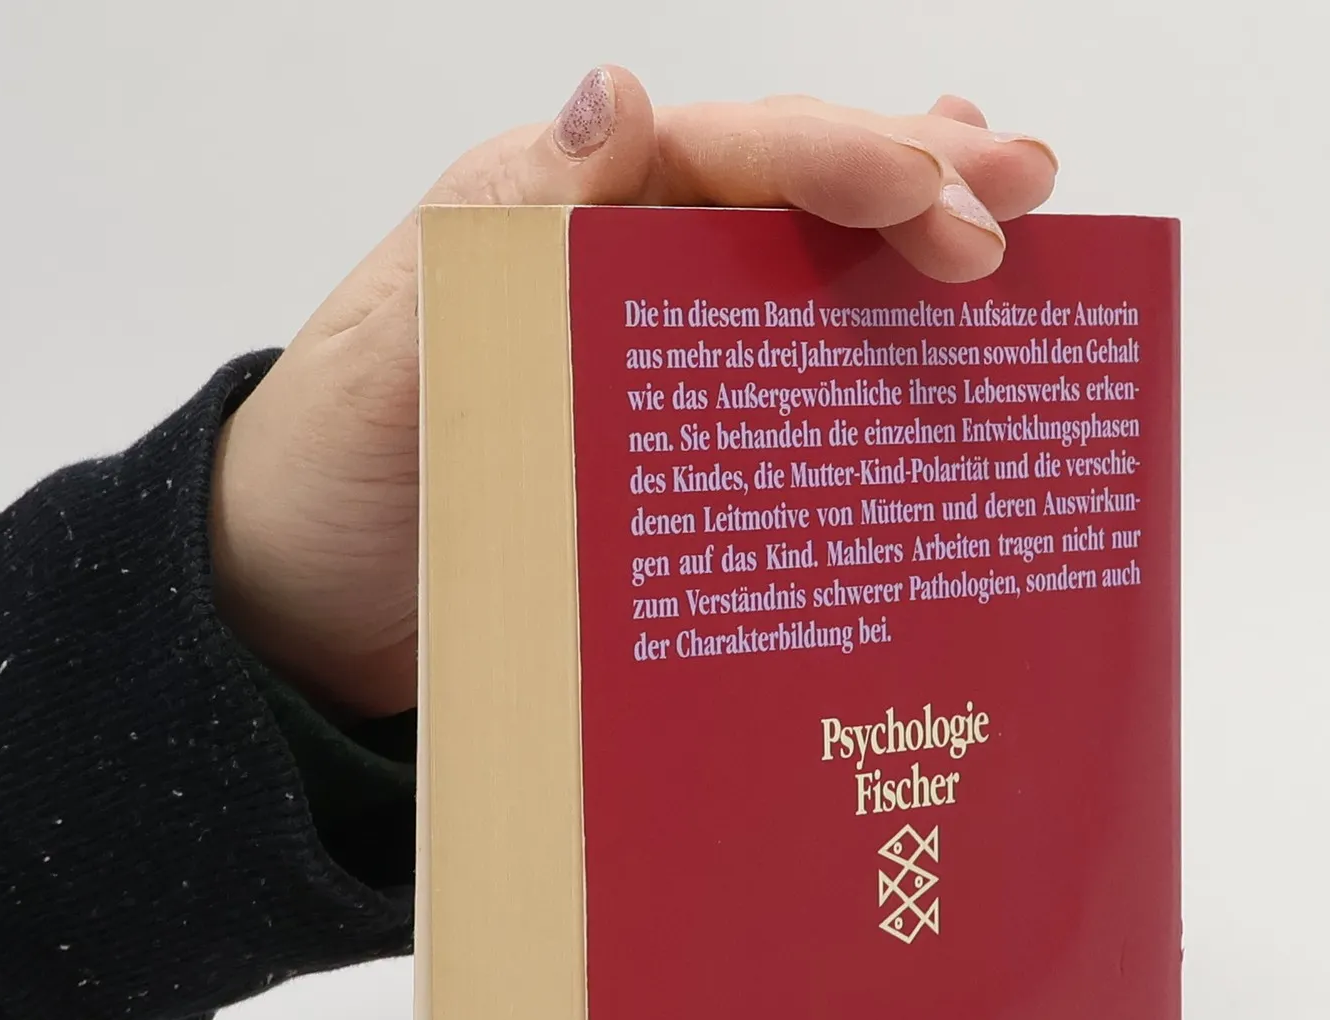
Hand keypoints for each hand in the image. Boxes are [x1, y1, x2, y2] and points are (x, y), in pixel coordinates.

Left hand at [210, 69, 1059, 717]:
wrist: (300, 613)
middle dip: (912, 182)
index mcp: (554, 214)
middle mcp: (616, 265)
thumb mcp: (391, 355)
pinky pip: (781, 387)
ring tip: (1024, 222)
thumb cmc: (326, 477)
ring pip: (801, 275)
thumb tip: (613, 95)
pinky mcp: (667, 451)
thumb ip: (498, 235)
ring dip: (909, 249)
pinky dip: (864, 358)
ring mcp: (650, 358)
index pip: (718, 153)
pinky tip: (932, 348)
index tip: (937, 187)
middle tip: (1029, 193)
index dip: (835, 159)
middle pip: (785, 196)